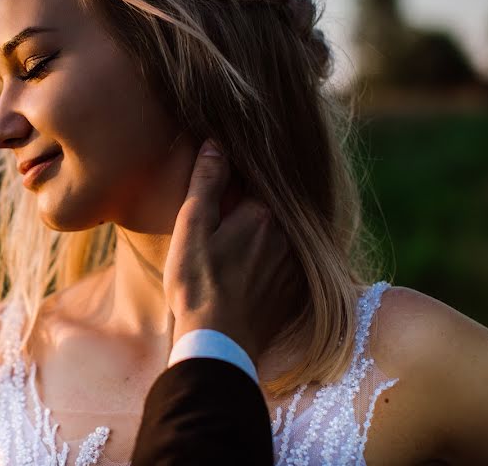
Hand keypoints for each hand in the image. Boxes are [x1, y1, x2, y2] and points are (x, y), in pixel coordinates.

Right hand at [163, 139, 298, 363]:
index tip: (216, 188)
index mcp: (262, 213)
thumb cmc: (197, 286)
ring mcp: (294, 265)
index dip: (230, 181)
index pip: (250, 180)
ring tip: (232, 251)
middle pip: (266, 207)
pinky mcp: (295, 291)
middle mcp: (288, 235)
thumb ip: (207, 183)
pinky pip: (285, 263)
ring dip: (260, 235)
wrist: (218, 345)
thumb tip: (217, 142)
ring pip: (277, 235)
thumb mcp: (192, 228)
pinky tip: (247, 273)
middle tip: (221, 224)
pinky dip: (269, 261)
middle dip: (246, 208)